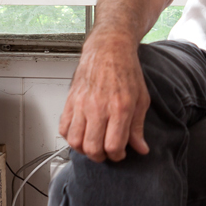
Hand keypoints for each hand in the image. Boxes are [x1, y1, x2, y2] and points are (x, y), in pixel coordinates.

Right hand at [58, 32, 150, 162]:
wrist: (109, 48)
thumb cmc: (126, 71)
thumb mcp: (141, 99)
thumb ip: (138, 127)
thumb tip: (141, 149)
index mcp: (120, 107)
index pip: (113, 146)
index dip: (117, 156)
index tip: (120, 153)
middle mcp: (99, 107)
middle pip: (92, 147)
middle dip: (100, 157)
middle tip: (106, 153)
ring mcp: (82, 104)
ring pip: (75, 141)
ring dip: (84, 149)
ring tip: (93, 145)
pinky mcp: (71, 100)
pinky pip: (64, 128)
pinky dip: (70, 137)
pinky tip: (81, 134)